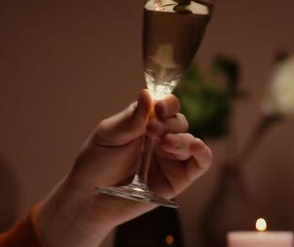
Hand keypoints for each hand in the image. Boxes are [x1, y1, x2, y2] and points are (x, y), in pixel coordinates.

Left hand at [37, 90, 212, 246]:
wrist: (90, 199)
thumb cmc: (96, 164)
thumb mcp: (108, 135)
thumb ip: (130, 119)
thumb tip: (147, 94)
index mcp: (146, 123)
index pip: (166, 106)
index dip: (167, 104)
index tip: (159, 107)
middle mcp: (162, 138)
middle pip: (179, 122)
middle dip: (169, 124)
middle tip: (151, 130)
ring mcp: (172, 158)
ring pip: (190, 140)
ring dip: (181, 139)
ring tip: (165, 143)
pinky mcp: (179, 178)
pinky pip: (200, 163)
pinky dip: (203, 153)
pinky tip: (197, 147)